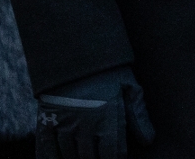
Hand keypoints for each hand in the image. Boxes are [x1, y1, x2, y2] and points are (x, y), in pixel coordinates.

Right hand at [35, 70, 154, 158]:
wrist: (73, 47)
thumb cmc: (106, 68)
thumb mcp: (128, 85)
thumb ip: (138, 115)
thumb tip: (148, 140)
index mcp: (107, 116)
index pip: (112, 154)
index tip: (115, 157)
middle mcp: (84, 123)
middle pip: (90, 157)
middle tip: (97, 156)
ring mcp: (63, 121)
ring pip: (70, 155)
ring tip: (82, 157)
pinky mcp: (45, 117)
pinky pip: (47, 147)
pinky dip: (52, 157)